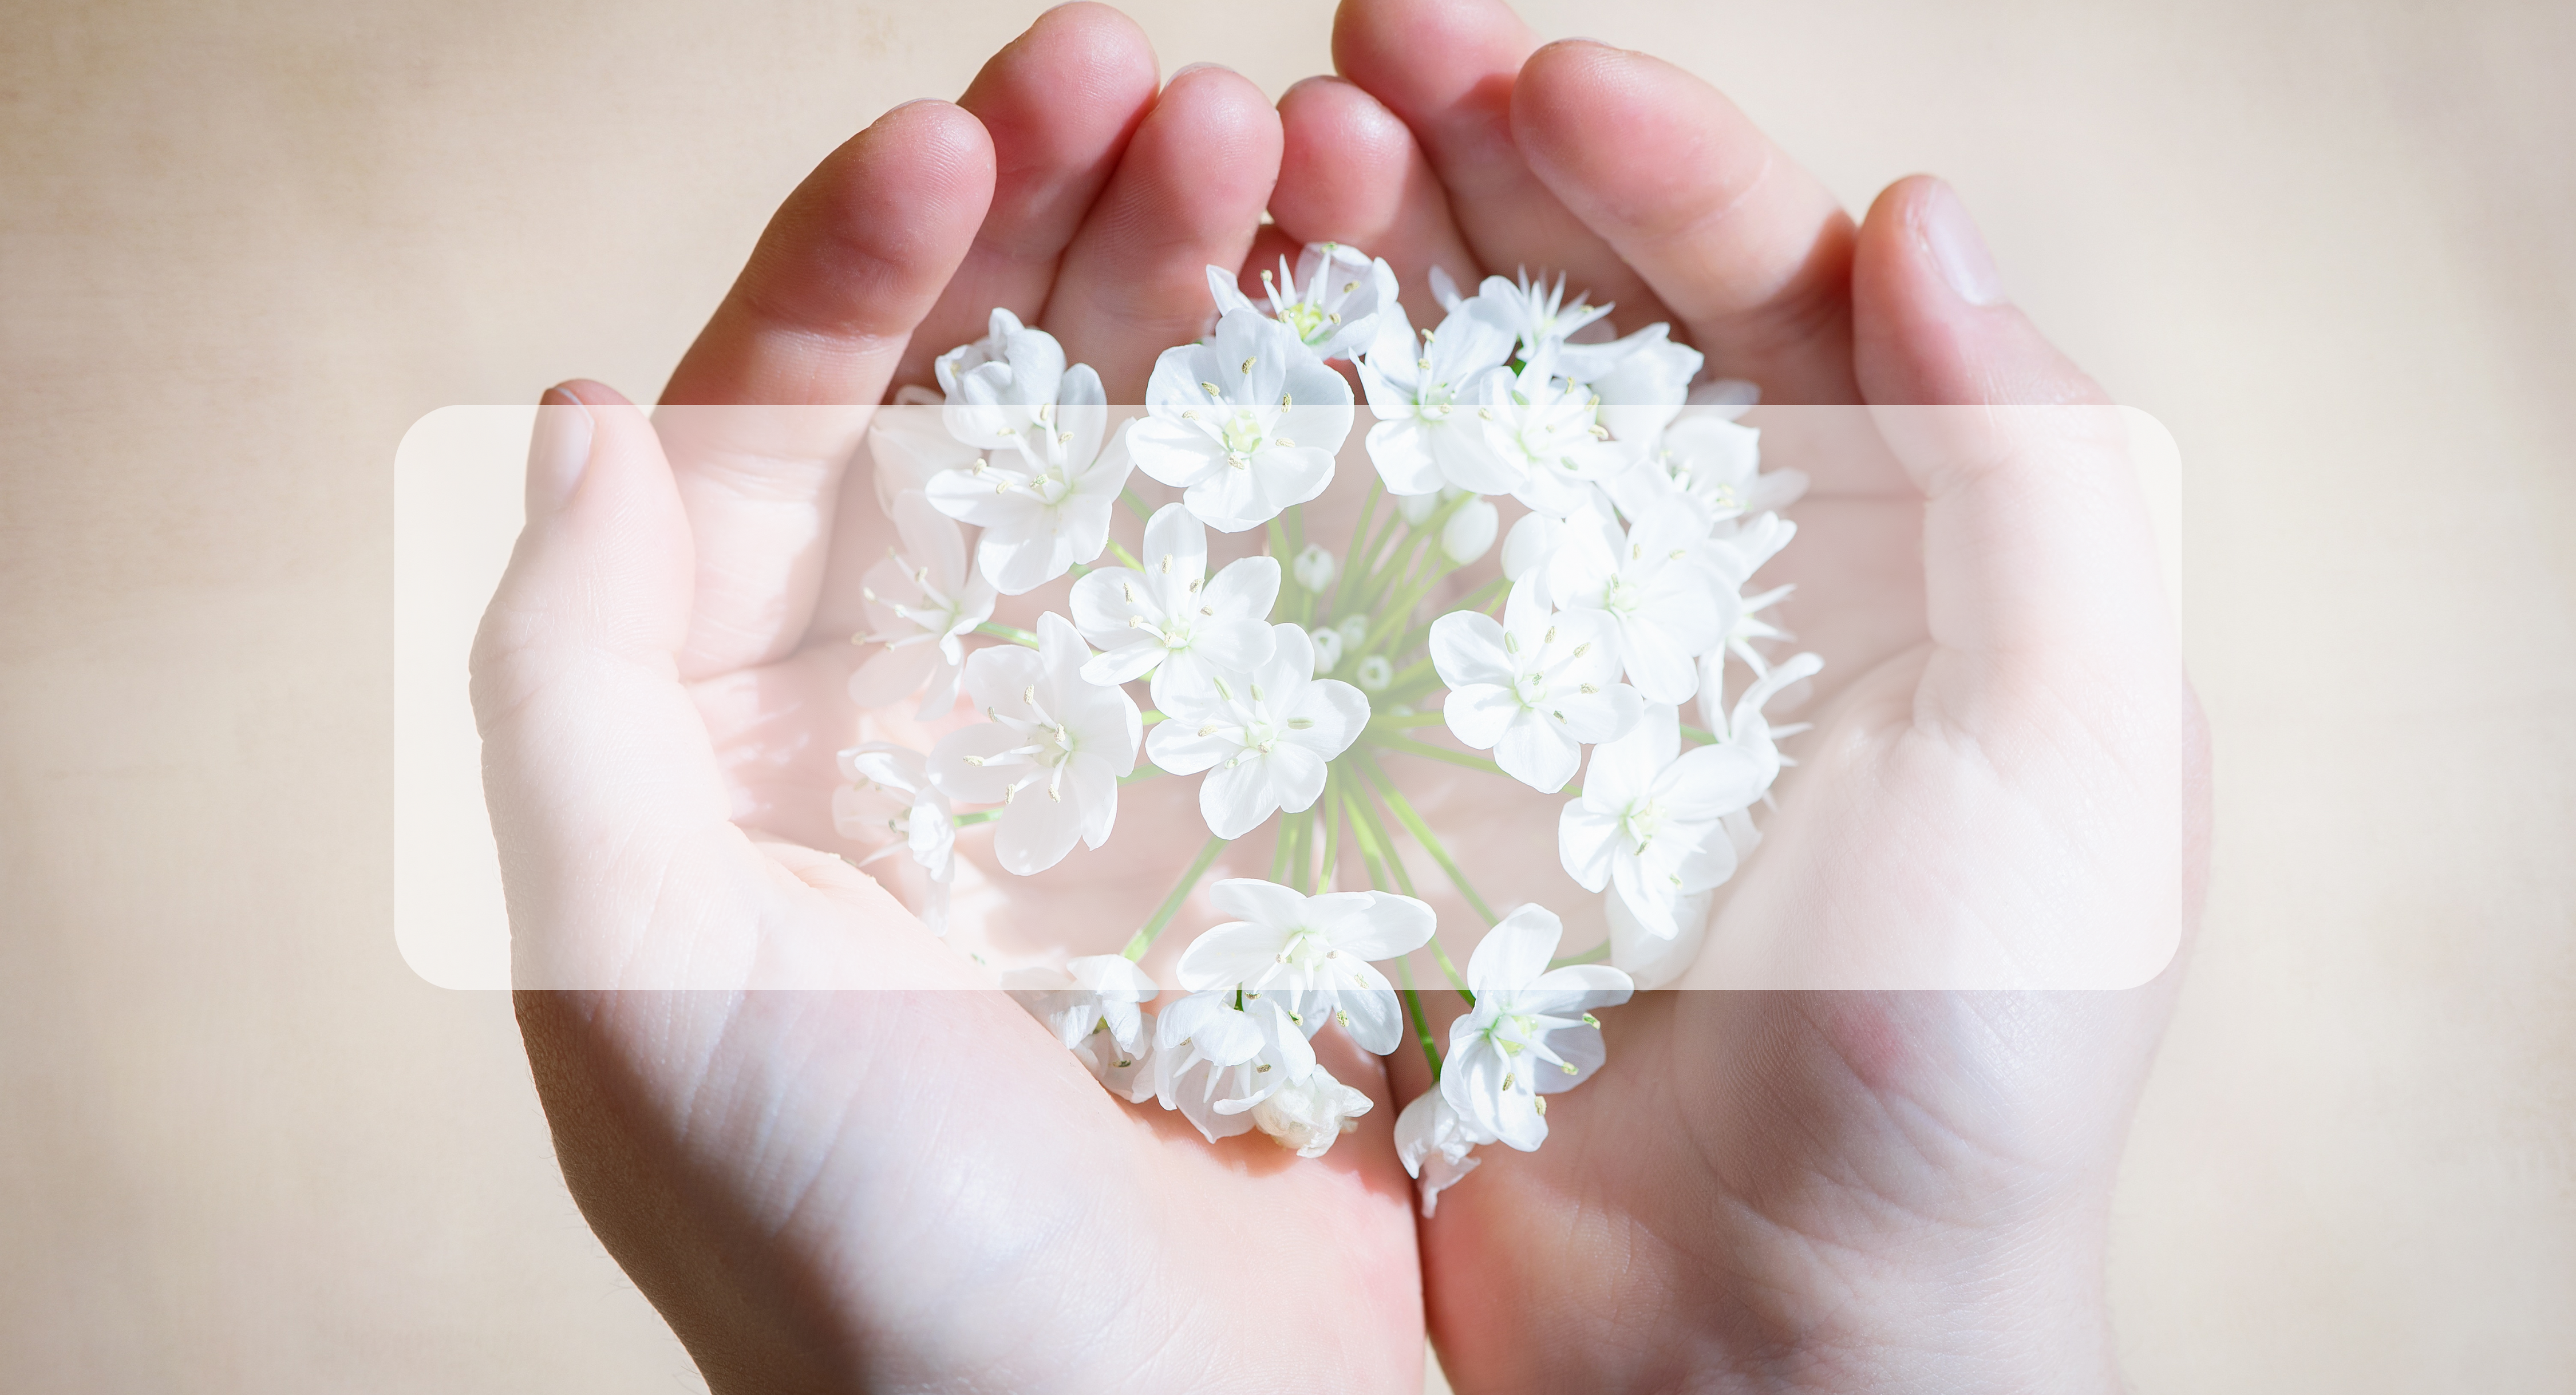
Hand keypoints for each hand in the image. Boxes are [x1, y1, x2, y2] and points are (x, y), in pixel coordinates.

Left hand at [471, 8, 1424, 1389]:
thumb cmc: (867, 1263)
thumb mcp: (647, 977)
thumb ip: (568, 696)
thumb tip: (584, 422)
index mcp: (745, 753)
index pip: (783, 438)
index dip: (859, 267)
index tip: (971, 132)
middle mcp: (923, 743)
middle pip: (985, 419)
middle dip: (1068, 239)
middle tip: (1177, 90)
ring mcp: (1117, 775)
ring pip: (1157, 481)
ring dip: (1216, 313)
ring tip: (1302, 165)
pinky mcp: (1279, 834)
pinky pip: (1304, 607)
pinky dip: (1342, 472)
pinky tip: (1389, 351)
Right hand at [1256, 1, 2209, 1388]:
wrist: (1769, 1352)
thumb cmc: (1955, 1076)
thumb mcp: (2068, 773)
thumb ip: (2031, 486)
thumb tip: (1927, 213)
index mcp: (1860, 557)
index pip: (1757, 300)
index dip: (1652, 167)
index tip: (1532, 69)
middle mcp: (1679, 596)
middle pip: (1560, 331)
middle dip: (1459, 182)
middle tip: (1341, 67)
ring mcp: (1513, 689)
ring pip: (1415, 433)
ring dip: (1334, 294)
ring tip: (1241, 167)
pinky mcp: (1386, 796)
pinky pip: (1304, 608)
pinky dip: (1243, 487)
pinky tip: (1174, 379)